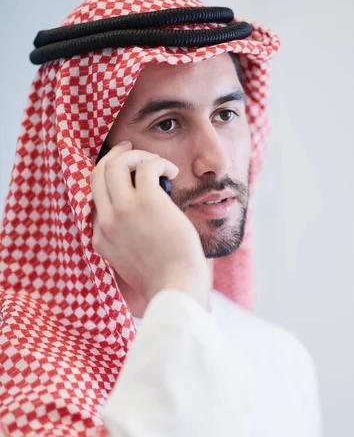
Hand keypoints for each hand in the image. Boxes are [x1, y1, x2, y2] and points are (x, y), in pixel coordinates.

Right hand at [91, 141, 210, 308]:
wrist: (176, 288)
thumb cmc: (164, 278)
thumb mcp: (131, 262)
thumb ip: (125, 240)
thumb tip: (141, 218)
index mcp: (100, 238)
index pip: (93, 197)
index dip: (108, 180)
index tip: (123, 171)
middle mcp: (106, 222)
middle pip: (97, 174)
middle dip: (114, 157)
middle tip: (131, 149)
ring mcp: (123, 211)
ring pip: (114, 164)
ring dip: (136, 156)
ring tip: (155, 163)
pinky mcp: (147, 201)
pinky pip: (147, 167)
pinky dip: (159, 163)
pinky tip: (172, 172)